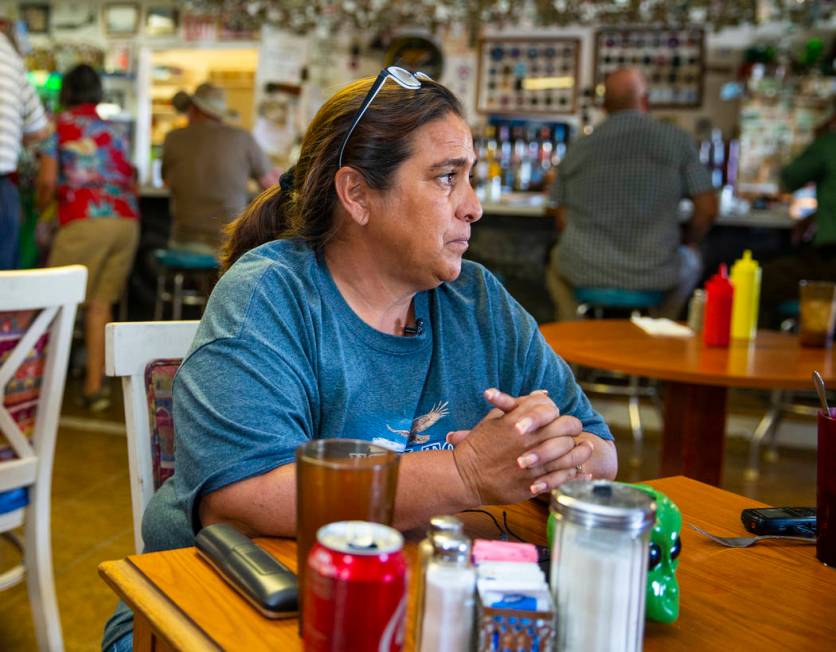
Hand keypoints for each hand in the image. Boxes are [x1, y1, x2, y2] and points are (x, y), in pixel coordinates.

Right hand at [448, 389, 593, 496]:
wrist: (465, 477)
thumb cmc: (478, 446)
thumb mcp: (494, 419)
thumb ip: (519, 406)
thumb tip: (542, 394)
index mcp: (518, 421)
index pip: (550, 408)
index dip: (558, 412)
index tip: (559, 417)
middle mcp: (528, 440)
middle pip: (566, 427)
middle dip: (573, 428)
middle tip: (575, 432)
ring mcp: (533, 463)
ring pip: (570, 453)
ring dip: (581, 451)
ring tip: (586, 449)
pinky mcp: (535, 483)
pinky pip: (564, 478)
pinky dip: (576, 475)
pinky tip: (583, 473)